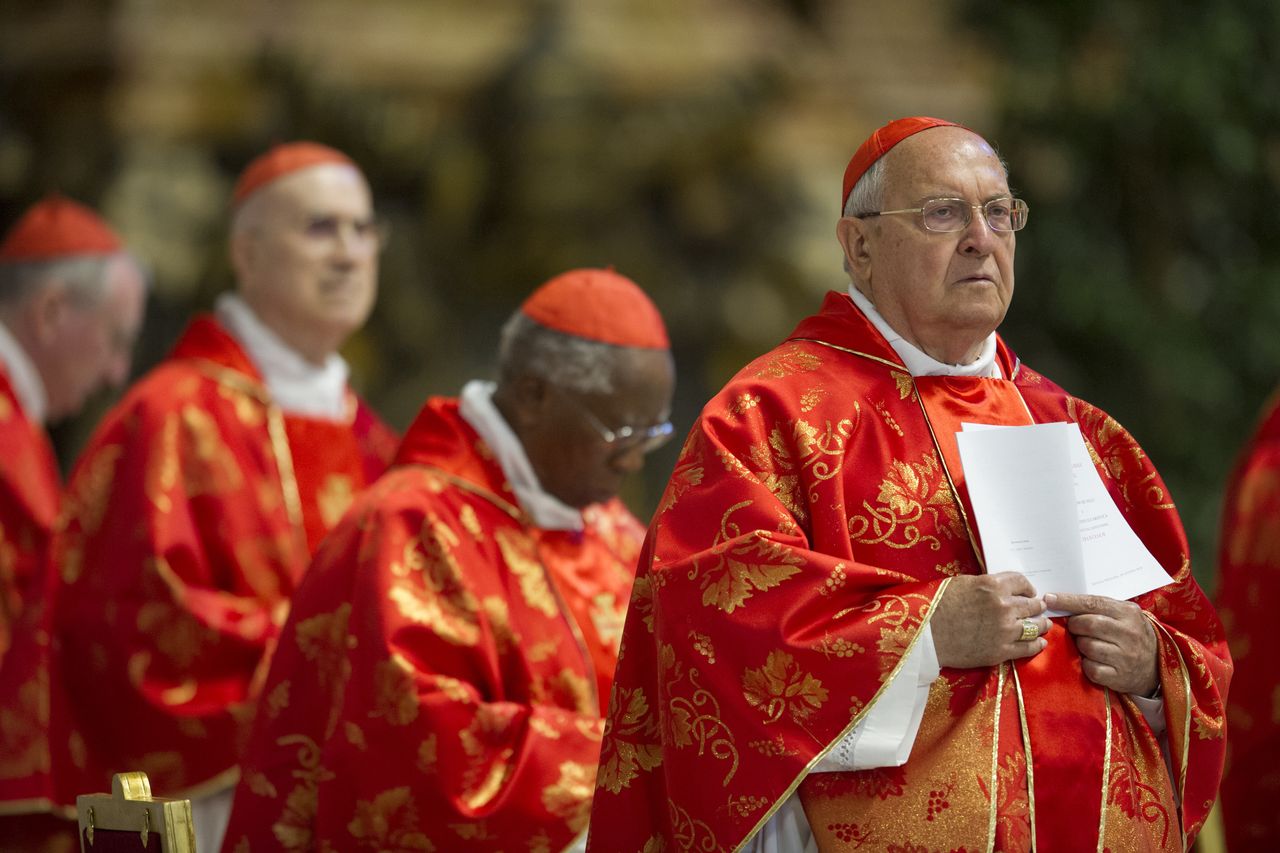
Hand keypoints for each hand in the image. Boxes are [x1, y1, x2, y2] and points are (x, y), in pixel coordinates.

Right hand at [931, 572, 1049, 668]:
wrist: (925, 634)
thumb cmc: (936, 605)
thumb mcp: (962, 583)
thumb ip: (986, 585)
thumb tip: (1000, 589)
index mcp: (992, 585)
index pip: (1021, 582)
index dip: (1027, 587)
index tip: (1028, 592)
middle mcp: (1003, 606)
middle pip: (1032, 604)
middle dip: (1036, 606)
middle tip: (1038, 608)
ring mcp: (1004, 630)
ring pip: (1035, 626)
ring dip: (1041, 624)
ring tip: (1044, 624)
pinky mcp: (1001, 651)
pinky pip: (1029, 647)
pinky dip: (1037, 645)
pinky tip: (1040, 642)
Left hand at [1044, 592, 1157, 695]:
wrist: (1155, 666)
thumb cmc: (1131, 635)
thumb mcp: (1123, 615)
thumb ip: (1098, 608)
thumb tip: (1060, 601)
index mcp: (1128, 613)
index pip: (1093, 603)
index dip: (1068, 601)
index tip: (1049, 599)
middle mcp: (1129, 634)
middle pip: (1088, 624)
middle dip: (1074, 625)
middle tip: (1074, 627)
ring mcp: (1125, 657)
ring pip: (1087, 646)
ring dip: (1080, 645)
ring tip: (1087, 644)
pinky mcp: (1119, 677)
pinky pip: (1090, 668)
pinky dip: (1086, 664)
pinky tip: (1092, 660)